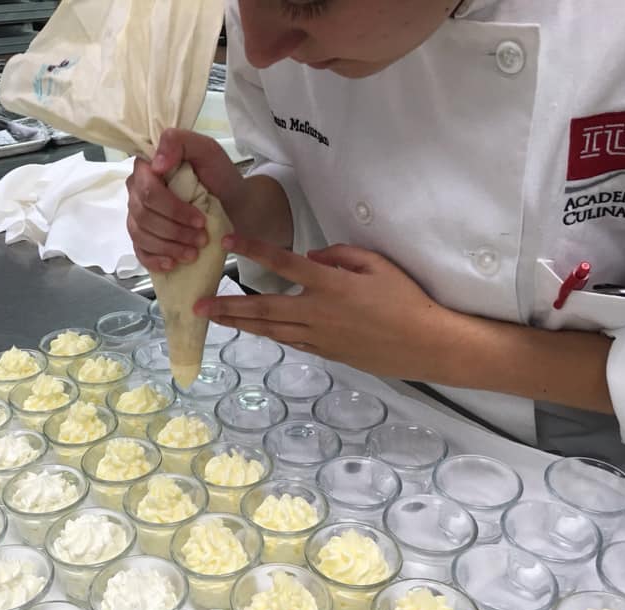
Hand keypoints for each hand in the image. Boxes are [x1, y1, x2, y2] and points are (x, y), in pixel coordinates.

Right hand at [126, 128, 243, 272]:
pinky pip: (139, 252)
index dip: (171, 208)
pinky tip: (172, 263)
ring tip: (194, 253)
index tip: (199, 218)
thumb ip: (180, 142)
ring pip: (141, 235)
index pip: (146, 190)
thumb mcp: (208, 151)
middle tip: (201, 238)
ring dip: (169, 247)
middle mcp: (137, 192)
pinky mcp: (144, 238)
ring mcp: (138, 217)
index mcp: (147, 169)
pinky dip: (154, 260)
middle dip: (175, 231)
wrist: (235, 207)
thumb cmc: (220, 178)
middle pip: (143, 215)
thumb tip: (156, 164)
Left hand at [194, 237, 456, 380]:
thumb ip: (341, 255)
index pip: (284, 263)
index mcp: (330, 285)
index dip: (254, 249)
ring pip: (271, 330)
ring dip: (240, 324)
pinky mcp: (326, 353)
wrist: (425, 343)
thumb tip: (313, 257)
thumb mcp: (377, 264)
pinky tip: (254, 331)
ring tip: (215, 319)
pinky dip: (270, 335)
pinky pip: (291, 342)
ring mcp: (319, 337)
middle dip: (228, 305)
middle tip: (199, 305)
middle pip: (264, 308)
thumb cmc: (406, 299)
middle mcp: (317, 312)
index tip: (229, 240)